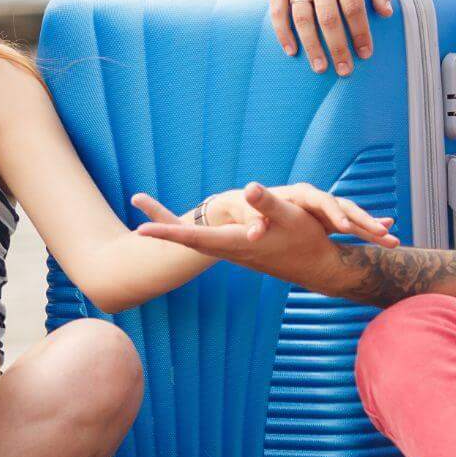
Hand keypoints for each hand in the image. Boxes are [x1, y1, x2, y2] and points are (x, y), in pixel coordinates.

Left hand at [129, 183, 396, 277]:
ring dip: (172, 232)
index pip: (194, 238)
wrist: (320, 268)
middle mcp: (229, 250)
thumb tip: (249, 188)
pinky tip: (182, 230)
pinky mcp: (238, 250)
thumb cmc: (307, 241)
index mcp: (236, 243)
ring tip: (148, 223)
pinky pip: (206, 242)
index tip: (140, 230)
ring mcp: (232, 252)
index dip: (167, 233)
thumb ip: (268, 203)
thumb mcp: (290, 218)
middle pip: (187, 240)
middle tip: (134, 218)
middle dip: (161, 229)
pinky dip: (190, 235)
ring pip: (195, 241)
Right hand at [268, 0, 393, 76]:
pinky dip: (282, 33)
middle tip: (344, 70)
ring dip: (311, 46)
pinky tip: (292, 51)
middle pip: (328, 17)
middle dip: (337, 47)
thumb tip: (386, 13)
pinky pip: (277, 11)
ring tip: (321, 67)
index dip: (360, 33)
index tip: (365, 53)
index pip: (353, 7)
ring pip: (302, 18)